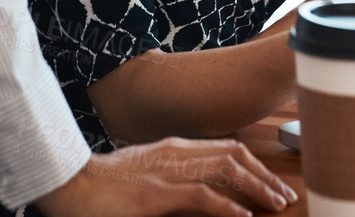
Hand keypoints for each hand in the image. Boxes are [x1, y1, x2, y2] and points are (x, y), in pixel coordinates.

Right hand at [36, 137, 295, 216]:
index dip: (255, 165)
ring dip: (256, 188)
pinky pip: (202, 196)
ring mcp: (168, 171)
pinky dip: (227, 207)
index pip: (227, 148)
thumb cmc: (105, 186)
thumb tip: (202, 197)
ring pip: (226, 170)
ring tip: (275, 204)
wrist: (70, 185)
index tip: (273, 184)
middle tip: (285, 196)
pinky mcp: (157, 193)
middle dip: (264, 175)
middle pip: (235, 155)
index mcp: (174, 148)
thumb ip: (175, 183)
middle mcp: (176, 152)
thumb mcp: (146, 177)